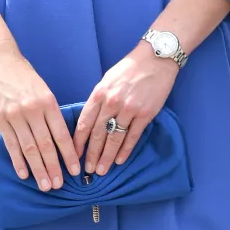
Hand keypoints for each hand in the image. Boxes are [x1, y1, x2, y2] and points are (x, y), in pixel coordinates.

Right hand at [0, 41, 76, 190]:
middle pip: (46, 145)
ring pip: (29, 148)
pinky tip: (24, 174)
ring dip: (37, 169)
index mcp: (48, 102)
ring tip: (44, 185)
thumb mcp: (43, 89)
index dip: (68, 154)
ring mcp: (15, 116)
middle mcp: (33, 111)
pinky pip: (11, 144)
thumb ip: (50, 111)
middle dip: (53, 167)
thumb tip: (60, 136)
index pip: (61, 134)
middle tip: (58, 186)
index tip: (75, 171)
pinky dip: (18, 161)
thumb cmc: (24, 75)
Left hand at [75, 42, 177, 176]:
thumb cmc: (130, 68)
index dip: (78, 142)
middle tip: (87, 171)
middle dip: (91, 155)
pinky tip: (120, 160)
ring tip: (101, 171)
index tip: (73, 155)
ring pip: (114, 139)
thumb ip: (98, 99)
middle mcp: (112, 103)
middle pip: (98, 135)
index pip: (84, 123)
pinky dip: (125, 150)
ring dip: (107, 157)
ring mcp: (129, 109)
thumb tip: (91, 119)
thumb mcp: (107, 80)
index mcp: (99, 94)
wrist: (156, 58)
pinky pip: (133, 136)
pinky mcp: (145, 114)